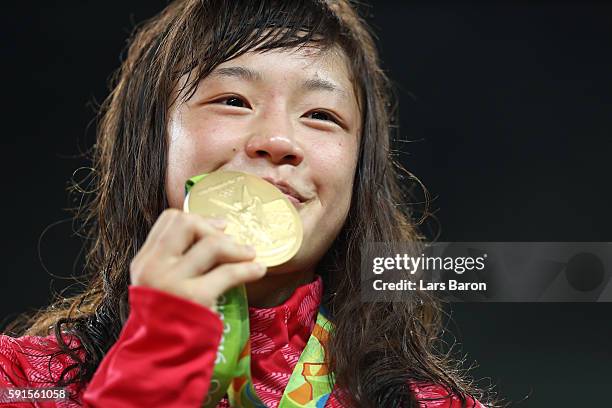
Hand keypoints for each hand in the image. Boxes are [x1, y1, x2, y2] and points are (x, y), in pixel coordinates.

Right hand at [130, 208, 265, 309]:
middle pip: (188, 223)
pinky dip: (248, 269)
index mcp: (145, 260)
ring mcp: (174, 282)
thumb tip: (215, 228)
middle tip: (233, 242)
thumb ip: (176, 259)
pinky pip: (228, 273)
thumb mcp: (160, 284)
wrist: (159, 359)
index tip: (218, 228)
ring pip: (212, 244)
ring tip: (250, 255)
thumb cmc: (168, 319)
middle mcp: (154, 267)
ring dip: (238, 247)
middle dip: (215, 229)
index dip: (198, 219)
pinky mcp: (196, 299)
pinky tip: (258, 270)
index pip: (169, 219)